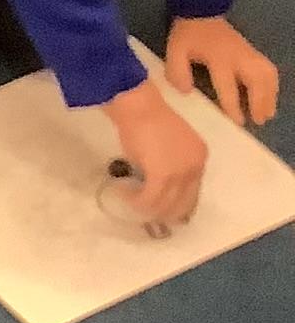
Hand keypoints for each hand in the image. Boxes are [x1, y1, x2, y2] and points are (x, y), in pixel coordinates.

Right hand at [103, 77, 208, 227]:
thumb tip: (154, 187)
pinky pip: (149, 199)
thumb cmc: (147, 121)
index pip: (192, 193)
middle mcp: (196, 167)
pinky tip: (123, 193)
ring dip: (145, 208)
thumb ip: (167, 166)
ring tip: (129, 201)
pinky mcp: (164, 175)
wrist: (140, 108)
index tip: (158, 212)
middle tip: (142, 213)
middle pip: (182, 205)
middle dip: (162, 214)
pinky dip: (135, 201)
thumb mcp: (166, 147)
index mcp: (199, 157)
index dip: (176, 207)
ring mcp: (182, 172)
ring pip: (165, 205)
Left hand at [166, 14, 277, 127]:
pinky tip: (270, 95)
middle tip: (260, 121)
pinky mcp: (252, 51)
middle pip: (257, 80)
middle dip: (260, 101)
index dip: (234, 105)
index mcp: (219, 57)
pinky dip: (272, 84)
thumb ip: (177, 71)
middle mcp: (239, 56)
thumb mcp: (174, 51)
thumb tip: (186, 92)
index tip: (238, 122)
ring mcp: (248, 52)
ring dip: (270, 94)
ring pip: (267, 74)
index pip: (229, 85)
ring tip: (268, 113)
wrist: (201, 10)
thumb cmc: (187, 34)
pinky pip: (268, 69)